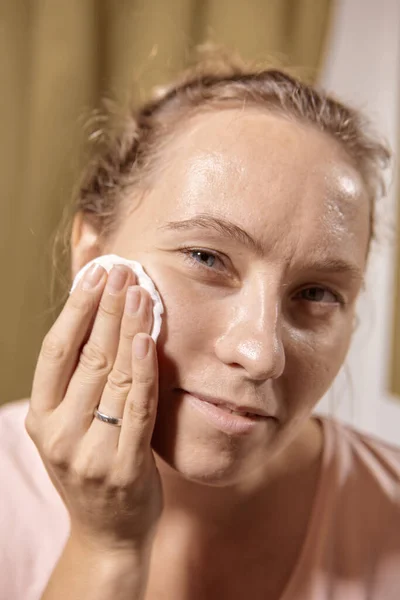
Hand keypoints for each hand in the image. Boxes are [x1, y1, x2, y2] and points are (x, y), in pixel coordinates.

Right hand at [26, 263, 162, 551]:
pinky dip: (142, 372)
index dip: (76, 310)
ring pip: (112, 376)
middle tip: (124, 272)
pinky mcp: (124, 466)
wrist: (109, 532)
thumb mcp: (70, 425)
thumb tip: (94, 318)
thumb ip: (79, 380)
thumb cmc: (91, 466)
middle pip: (87, 356)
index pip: (55, 351)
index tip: (96, 276)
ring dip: (128, 329)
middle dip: (107, 309)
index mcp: (41, 417)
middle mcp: (58, 433)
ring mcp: (89, 452)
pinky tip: (147, 340)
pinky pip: (136, 409)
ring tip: (142, 293)